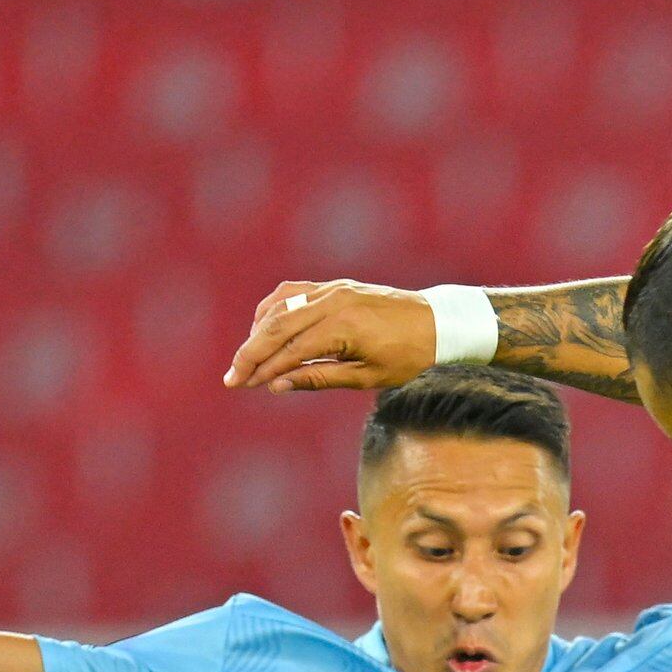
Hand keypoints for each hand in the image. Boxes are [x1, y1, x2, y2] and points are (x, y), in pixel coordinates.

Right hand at [223, 279, 439, 392]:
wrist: (439, 322)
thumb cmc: (409, 356)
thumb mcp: (368, 377)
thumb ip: (319, 378)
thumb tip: (277, 385)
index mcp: (343, 328)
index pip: (290, 351)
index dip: (262, 369)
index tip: (241, 384)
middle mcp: (333, 302)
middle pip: (277, 327)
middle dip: (250, 353)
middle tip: (232, 376)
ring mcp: (333, 290)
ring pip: (280, 308)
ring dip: (257, 332)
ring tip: (247, 358)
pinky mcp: (335, 286)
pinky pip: (293, 293)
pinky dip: (273, 309)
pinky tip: (262, 327)